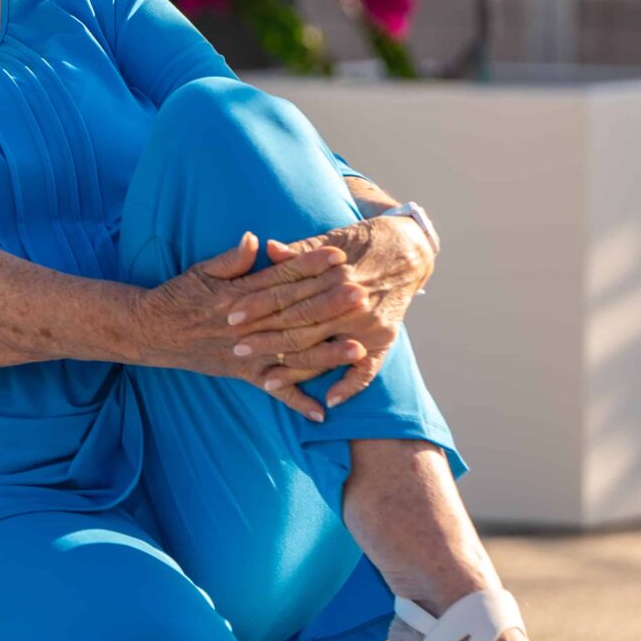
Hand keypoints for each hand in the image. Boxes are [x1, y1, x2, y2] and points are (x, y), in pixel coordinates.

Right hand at [134, 234, 368, 421]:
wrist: (151, 331)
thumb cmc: (178, 296)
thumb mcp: (201, 270)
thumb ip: (232, 259)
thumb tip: (256, 239)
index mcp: (240, 295)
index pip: (282, 278)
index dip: (310, 267)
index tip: (339, 258)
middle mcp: (248, 325)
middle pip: (295, 314)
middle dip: (330, 306)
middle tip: (362, 297)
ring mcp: (247, 352)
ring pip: (292, 353)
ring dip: (325, 354)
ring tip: (357, 350)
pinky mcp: (243, 372)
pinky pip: (273, 389)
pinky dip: (295, 402)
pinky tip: (321, 412)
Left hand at [237, 213, 435, 407]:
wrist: (409, 250)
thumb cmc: (363, 242)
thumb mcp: (331, 238)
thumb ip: (299, 251)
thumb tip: (268, 248)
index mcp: (334, 275)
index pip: (286, 294)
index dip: (257, 305)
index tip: (231, 315)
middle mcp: (351, 302)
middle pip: (299, 326)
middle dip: (266, 339)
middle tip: (237, 349)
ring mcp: (369, 324)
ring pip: (324, 352)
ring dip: (294, 370)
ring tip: (266, 382)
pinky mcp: (385, 339)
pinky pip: (367, 370)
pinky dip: (349, 387)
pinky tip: (328, 402)